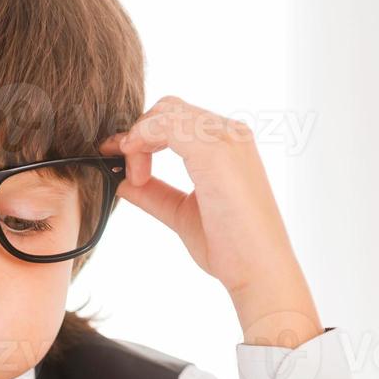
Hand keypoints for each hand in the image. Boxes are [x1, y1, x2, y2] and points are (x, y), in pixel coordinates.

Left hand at [101, 97, 321, 347]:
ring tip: (137, 179)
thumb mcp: (182, 213)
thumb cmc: (231, 247)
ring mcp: (226, 139)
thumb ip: (155, 194)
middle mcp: (231, 134)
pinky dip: (142, 140)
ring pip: (166, 112)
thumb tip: (123, 182)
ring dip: (139, 140)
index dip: (143, 136)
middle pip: (168, 108)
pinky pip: (166, 124)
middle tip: (122, 168)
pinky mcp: (216, 150)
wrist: (259, 270)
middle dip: (138, 134)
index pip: (176, 119)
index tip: (119, 160)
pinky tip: (137, 172)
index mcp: (228, 145)